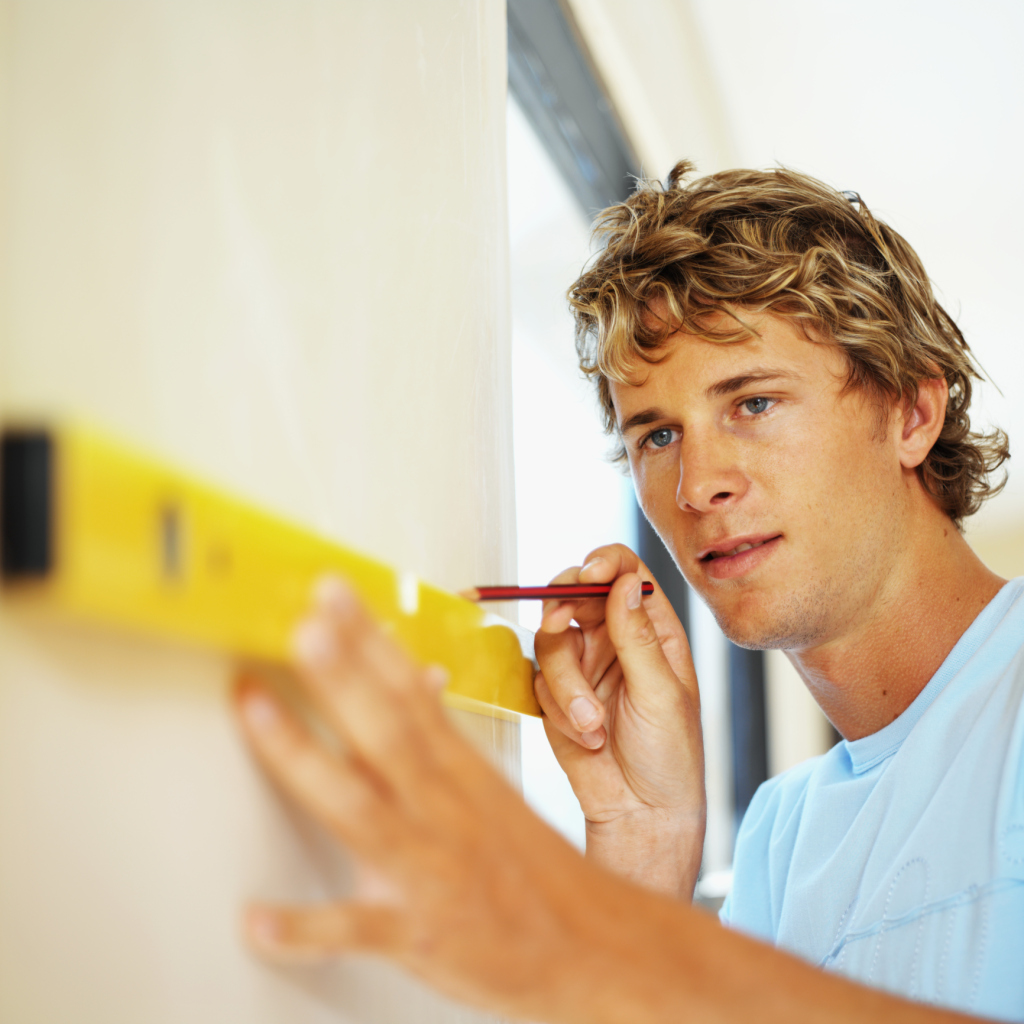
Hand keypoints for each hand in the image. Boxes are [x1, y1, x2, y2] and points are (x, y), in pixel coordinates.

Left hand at [234, 576, 640, 1018]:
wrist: (590, 944)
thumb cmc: (530, 866)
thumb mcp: (488, 789)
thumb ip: (438, 738)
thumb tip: (417, 679)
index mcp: (457, 769)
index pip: (410, 688)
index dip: (369, 637)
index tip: (332, 592)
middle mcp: (441, 806)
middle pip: (387, 729)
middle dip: (341, 674)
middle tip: (302, 624)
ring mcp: (429, 867)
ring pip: (359, 806)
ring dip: (304, 756)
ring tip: (255, 711)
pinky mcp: (420, 932)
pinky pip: (357, 928)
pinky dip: (307, 925)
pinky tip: (257, 919)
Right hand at [533, 545, 704, 897]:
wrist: (640, 813)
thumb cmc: (669, 755)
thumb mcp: (661, 694)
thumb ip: (637, 637)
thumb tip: (624, 581)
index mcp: (651, 628)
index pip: (623, 572)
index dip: (603, 563)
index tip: (589, 574)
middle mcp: (613, 637)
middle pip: (573, 593)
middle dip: (562, 608)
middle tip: (558, 624)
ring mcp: (581, 663)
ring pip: (549, 639)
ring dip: (567, 683)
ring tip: (592, 723)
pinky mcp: (554, 692)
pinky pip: (537, 679)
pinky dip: (557, 707)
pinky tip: (586, 736)